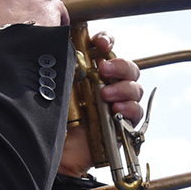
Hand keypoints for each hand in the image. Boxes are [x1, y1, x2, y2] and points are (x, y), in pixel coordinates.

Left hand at [58, 32, 142, 177]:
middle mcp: (107, 85)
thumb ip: (62, 63)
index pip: (107, 48)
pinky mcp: (122, 124)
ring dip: (123, 88)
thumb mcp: (55, 86)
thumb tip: (62, 37)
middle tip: (104, 69)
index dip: (108, 41)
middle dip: (120, 65)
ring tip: (105, 95)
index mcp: (91, 71)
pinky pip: (136, 112)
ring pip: (135, 88)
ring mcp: (116, 104)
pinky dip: (129, 108)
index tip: (101, 43)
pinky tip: (115, 109)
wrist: (55, 152)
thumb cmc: (53, 118)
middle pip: (129, 67)